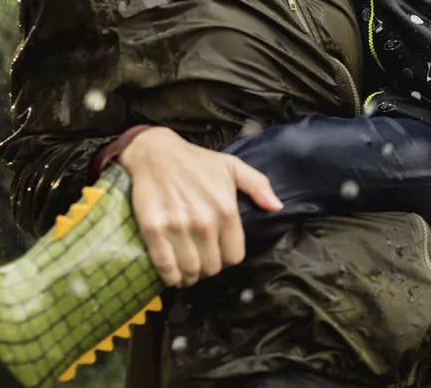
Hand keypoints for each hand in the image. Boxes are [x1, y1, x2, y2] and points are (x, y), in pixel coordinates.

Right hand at [119, 127, 282, 286]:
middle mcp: (204, 222)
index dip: (228, 257)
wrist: (156, 153)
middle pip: (212, 268)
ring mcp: (178, 227)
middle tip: (202, 258)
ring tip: (188, 268)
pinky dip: (170, 276)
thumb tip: (277, 207)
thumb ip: (258, 186)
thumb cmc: (197, 161)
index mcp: (226, 209)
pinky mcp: (153, 230)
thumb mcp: (232, 166)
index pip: (235, 256)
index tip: (220, 252)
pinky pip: (165, 267)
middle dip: (209, 267)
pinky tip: (173, 272)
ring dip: (190, 275)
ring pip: (189, 271)